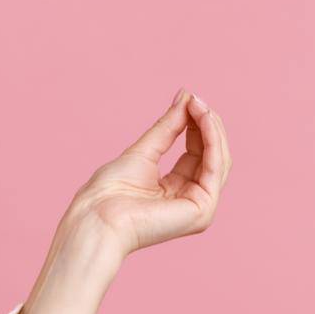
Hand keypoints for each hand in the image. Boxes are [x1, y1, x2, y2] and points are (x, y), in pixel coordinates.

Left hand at [67, 88, 231, 256]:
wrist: (96, 217)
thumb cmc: (108, 192)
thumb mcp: (143, 151)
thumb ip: (168, 127)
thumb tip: (187, 96)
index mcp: (173, 189)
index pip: (195, 153)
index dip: (196, 125)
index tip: (191, 99)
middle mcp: (189, 199)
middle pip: (211, 156)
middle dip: (206, 125)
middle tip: (196, 99)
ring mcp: (199, 207)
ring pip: (218, 160)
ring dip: (211, 130)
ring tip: (200, 106)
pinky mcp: (202, 210)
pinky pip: (214, 169)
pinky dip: (212, 142)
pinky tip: (203, 121)